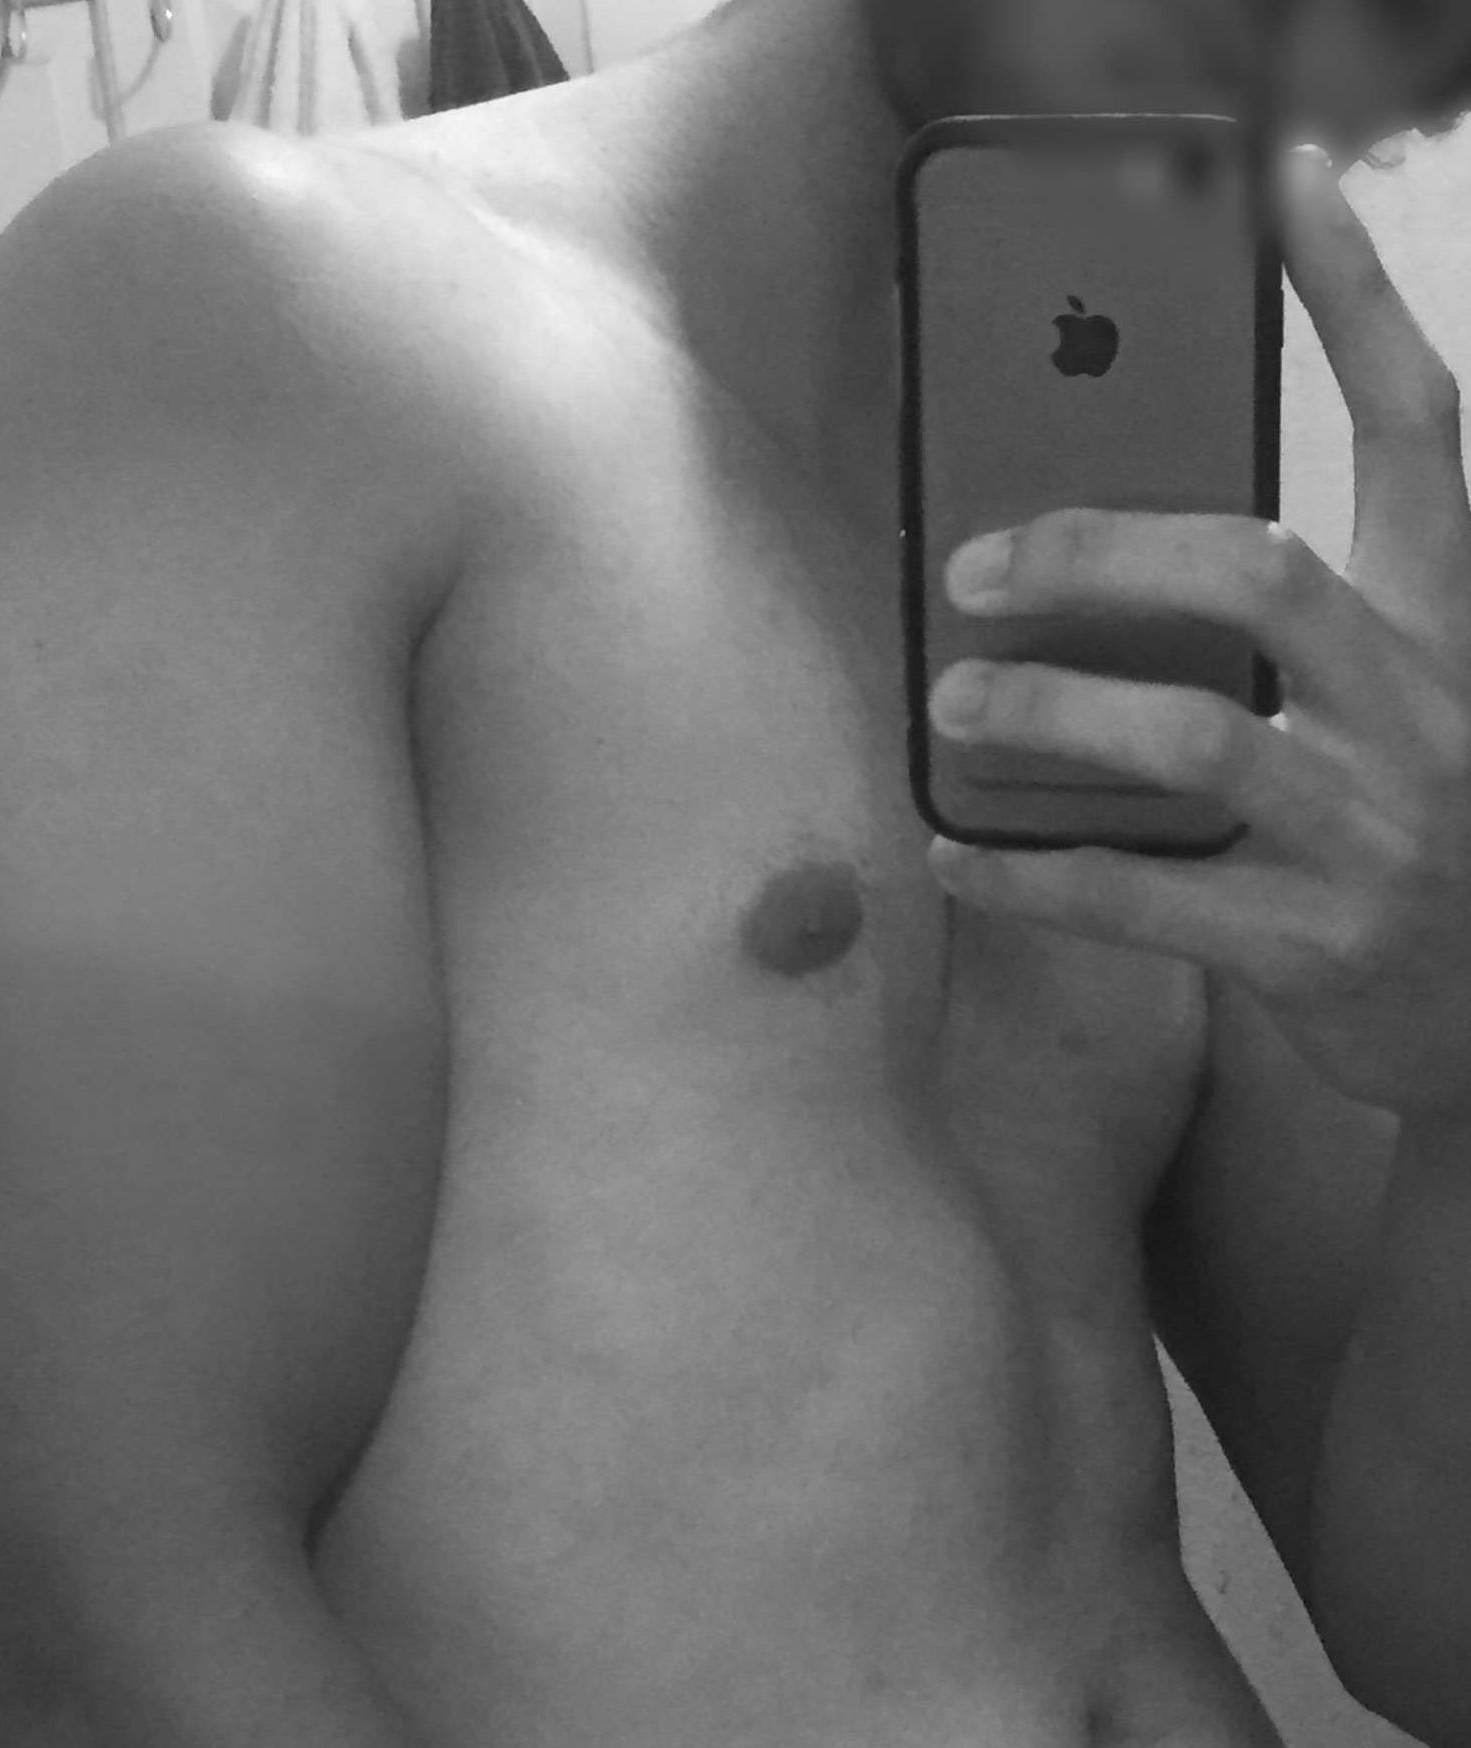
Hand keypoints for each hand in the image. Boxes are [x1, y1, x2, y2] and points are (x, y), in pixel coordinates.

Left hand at [926, 142, 1470, 1124]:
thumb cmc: (1402, 842)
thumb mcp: (1387, 709)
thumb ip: (1290, 630)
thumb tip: (1095, 554)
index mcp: (1445, 628)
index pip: (1422, 427)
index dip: (1356, 295)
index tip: (1285, 177)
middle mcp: (1425, 711)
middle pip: (1262, 571)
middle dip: (1101, 551)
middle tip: (974, 568)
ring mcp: (1378, 834)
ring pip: (1196, 736)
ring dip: (1050, 713)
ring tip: (949, 704)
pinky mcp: (1317, 947)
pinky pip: (1145, 896)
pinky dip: (1032, 872)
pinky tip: (956, 854)